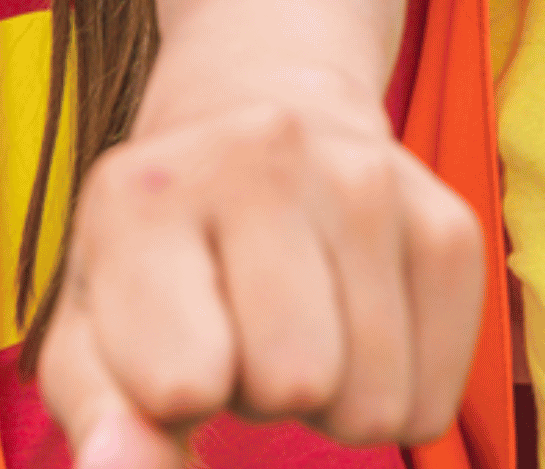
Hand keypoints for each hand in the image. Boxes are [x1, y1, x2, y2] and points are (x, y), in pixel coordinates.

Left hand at [38, 88, 484, 466]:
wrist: (261, 111)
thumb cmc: (163, 252)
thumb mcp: (94, 324)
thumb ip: (98, 408)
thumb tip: (117, 466)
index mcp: (146, 193)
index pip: (181, 381)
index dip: (178, 400)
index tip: (169, 350)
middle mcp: (261, 157)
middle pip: (293, 387)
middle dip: (262, 393)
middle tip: (239, 328)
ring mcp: (368, 179)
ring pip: (373, 407)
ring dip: (331, 397)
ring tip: (290, 317)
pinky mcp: (450, 221)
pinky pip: (432, 405)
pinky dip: (393, 391)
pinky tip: (352, 313)